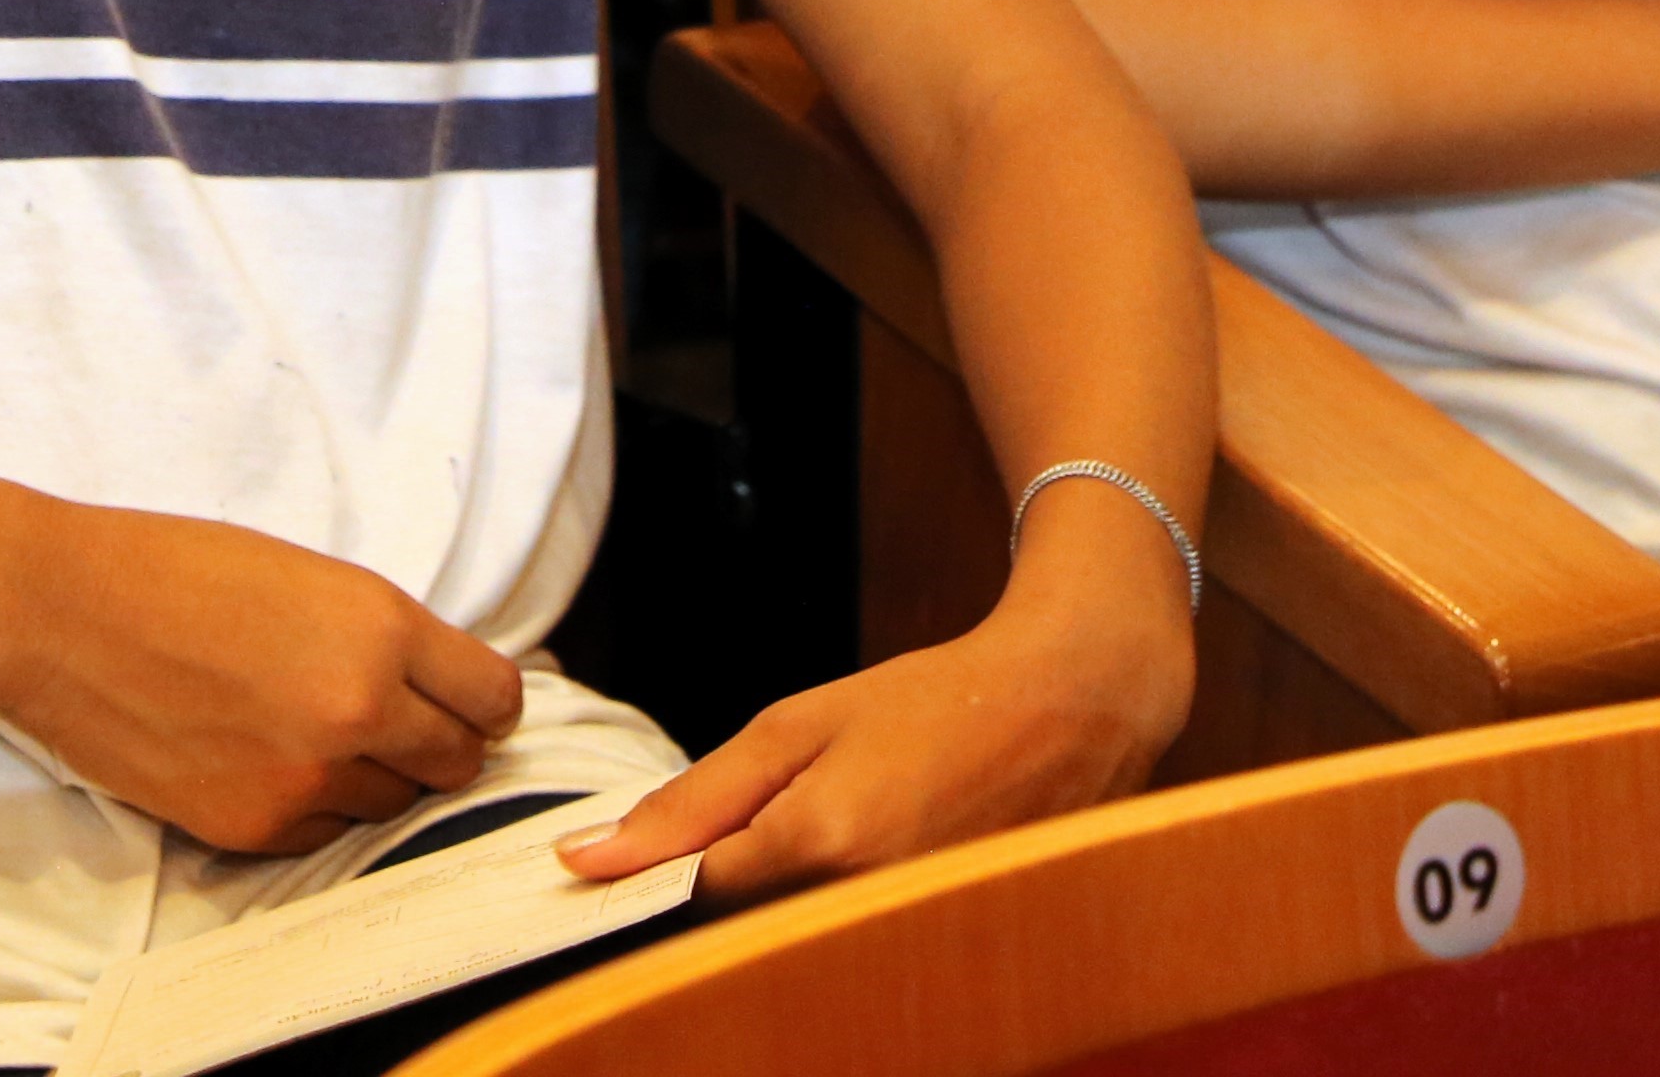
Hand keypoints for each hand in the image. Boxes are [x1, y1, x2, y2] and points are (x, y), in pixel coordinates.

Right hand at [0, 481, 525, 854]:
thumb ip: (384, 635)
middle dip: (439, 744)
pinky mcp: (253, 828)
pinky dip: (312, 803)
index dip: (484, 700)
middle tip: (396, 720)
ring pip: (392, 806)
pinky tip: (265, 757)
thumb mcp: (311, 575)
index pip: (496, 698)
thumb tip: (440, 687)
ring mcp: (306, 779)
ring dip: (372, 777)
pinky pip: (324, 832)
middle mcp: (359, 711)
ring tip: (309, 730)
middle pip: (458, 764)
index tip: (465, 699)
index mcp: (381, 629)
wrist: (60, 613)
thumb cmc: (176, 570)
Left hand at [557, 555, 1180, 905]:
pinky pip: (854, 954)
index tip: (646, 865)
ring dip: (788, 910)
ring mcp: (907, 937)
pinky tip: (871, 866)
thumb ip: (691, 801)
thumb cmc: (936, 703)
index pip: (692, 897)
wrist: (1071, 706)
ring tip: (843, 838)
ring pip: (797, 948)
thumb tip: (589, 857)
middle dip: (731, 897)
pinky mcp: (941, 957)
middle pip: (744, 933)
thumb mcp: (798, 725)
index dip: (665, 875)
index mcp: (820, 843)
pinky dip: (840, 921)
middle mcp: (863, 906)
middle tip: (773, 838)